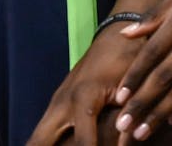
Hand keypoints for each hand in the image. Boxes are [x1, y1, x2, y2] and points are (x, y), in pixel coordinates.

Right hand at [28, 28, 145, 145]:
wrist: (115, 36)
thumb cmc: (128, 59)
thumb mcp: (133, 87)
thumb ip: (131, 115)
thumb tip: (130, 137)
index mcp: (84, 99)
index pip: (82, 144)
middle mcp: (63, 102)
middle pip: (40, 142)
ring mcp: (57, 102)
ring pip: (37, 137)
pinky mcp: (57, 103)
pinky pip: (44, 131)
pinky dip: (42, 145)